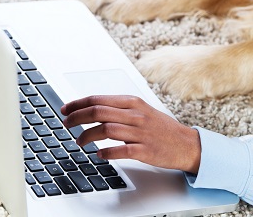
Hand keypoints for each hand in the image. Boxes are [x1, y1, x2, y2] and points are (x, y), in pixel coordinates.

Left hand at [60, 95, 200, 173]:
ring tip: (79, 141)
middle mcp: (136, 115)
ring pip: (106, 129)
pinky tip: (99, 154)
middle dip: (77, 118)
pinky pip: (121, 150)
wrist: (186, 144)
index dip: (78, 104)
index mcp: (133, 103)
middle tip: (66, 124)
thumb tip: (93, 109)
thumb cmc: (161, 128)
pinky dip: (106, 152)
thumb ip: (120, 109)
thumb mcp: (142, 111)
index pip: (99, 99)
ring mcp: (141, 132)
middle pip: (99, 112)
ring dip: (87, 136)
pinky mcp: (145, 150)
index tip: (66, 110)